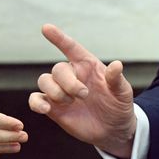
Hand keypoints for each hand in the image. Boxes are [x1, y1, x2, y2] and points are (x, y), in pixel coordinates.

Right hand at [28, 24, 135, 158]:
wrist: (113, 130)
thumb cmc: (118, 106)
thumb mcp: (123, 93)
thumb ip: (117, 80)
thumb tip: (117, 65)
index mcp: (87, 66)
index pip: (71, 47)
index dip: (58, 38)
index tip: (46, 28)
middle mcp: (72, 76)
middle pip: (58, 69)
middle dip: (68, 82)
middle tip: (84, 95)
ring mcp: (60, 91)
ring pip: (44, 80)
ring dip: (55, 91)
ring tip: (70, 103)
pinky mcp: (53, 108)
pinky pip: (35, 99)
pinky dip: (36, 103)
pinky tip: (46, 109)